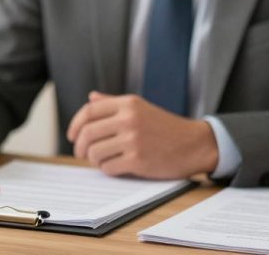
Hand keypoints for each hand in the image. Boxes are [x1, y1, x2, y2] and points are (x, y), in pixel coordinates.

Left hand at [66, 92, 217, 178]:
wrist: (195, 144)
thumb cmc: (165, 126)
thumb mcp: (140, 107)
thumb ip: (113, 103)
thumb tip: (90, 98)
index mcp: (128, 104)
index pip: (89, 112)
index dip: (75, 125)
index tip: (72, 136)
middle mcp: (129, 119)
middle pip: (87, 133)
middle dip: (79, 146)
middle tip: (81, 153)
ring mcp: (134, 140)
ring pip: (95, 152)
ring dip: (93, 160)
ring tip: (101, 160)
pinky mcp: (139, 161)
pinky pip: (108, 167)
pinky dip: (107, 169)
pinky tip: (114, 166)